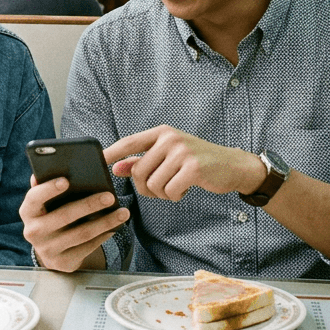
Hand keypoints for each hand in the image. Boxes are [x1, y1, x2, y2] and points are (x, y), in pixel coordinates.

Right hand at [20, 175, 128, 271]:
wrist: (51, 249)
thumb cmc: (52, 215)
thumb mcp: (47, 202)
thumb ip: (50, 185)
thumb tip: (57, 165)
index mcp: (28, 211)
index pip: (34, 198)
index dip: (49, 189)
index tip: (66, 180)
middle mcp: (33, 232)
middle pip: (64, 216)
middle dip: (89, 205)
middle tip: (109, 196)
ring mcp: (47, 250)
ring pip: (81, 234)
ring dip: (105, 222)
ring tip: (123, 212)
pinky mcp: (63, 263)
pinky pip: (88, 247)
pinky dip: (104, 235)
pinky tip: (116, 226)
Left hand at [104, 125, 263, 200]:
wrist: (232, 165)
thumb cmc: (196, 161)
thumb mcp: (168, 156)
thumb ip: (142, 161)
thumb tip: (116, 168)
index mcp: (161, 133)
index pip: (129, 142)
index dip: (112, 152)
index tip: (98, 160)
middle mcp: (170, 139)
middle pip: (138, 171)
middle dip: (145, 187)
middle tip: (161, 188)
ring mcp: (182, 152)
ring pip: (153, 184)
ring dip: (161, 193)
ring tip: (175, 186)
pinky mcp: (193, 168)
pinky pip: (169, 191)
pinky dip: (174, 197)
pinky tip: (185, 189)